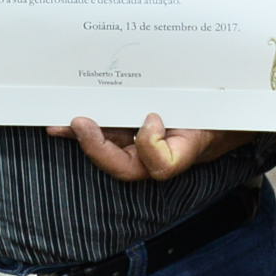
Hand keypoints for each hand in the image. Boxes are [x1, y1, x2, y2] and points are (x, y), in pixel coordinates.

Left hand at [59, 116, 246, 182]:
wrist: (217, 112)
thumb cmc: (216, 111)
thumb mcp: (216, 109)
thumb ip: (203, 114)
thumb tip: (167, 109)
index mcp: (183, 152)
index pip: (160, 166)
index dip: (150, 146)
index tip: (152, 118)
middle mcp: (157, 156)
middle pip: (123, 165)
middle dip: (97, 147)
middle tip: (80, 123)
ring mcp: (139, 146)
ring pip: (107, 150)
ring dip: (81, 137)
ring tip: (58, 124)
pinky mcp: (126, 132)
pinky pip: (103, 134)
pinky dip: (82, 130)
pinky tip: (60, 123)